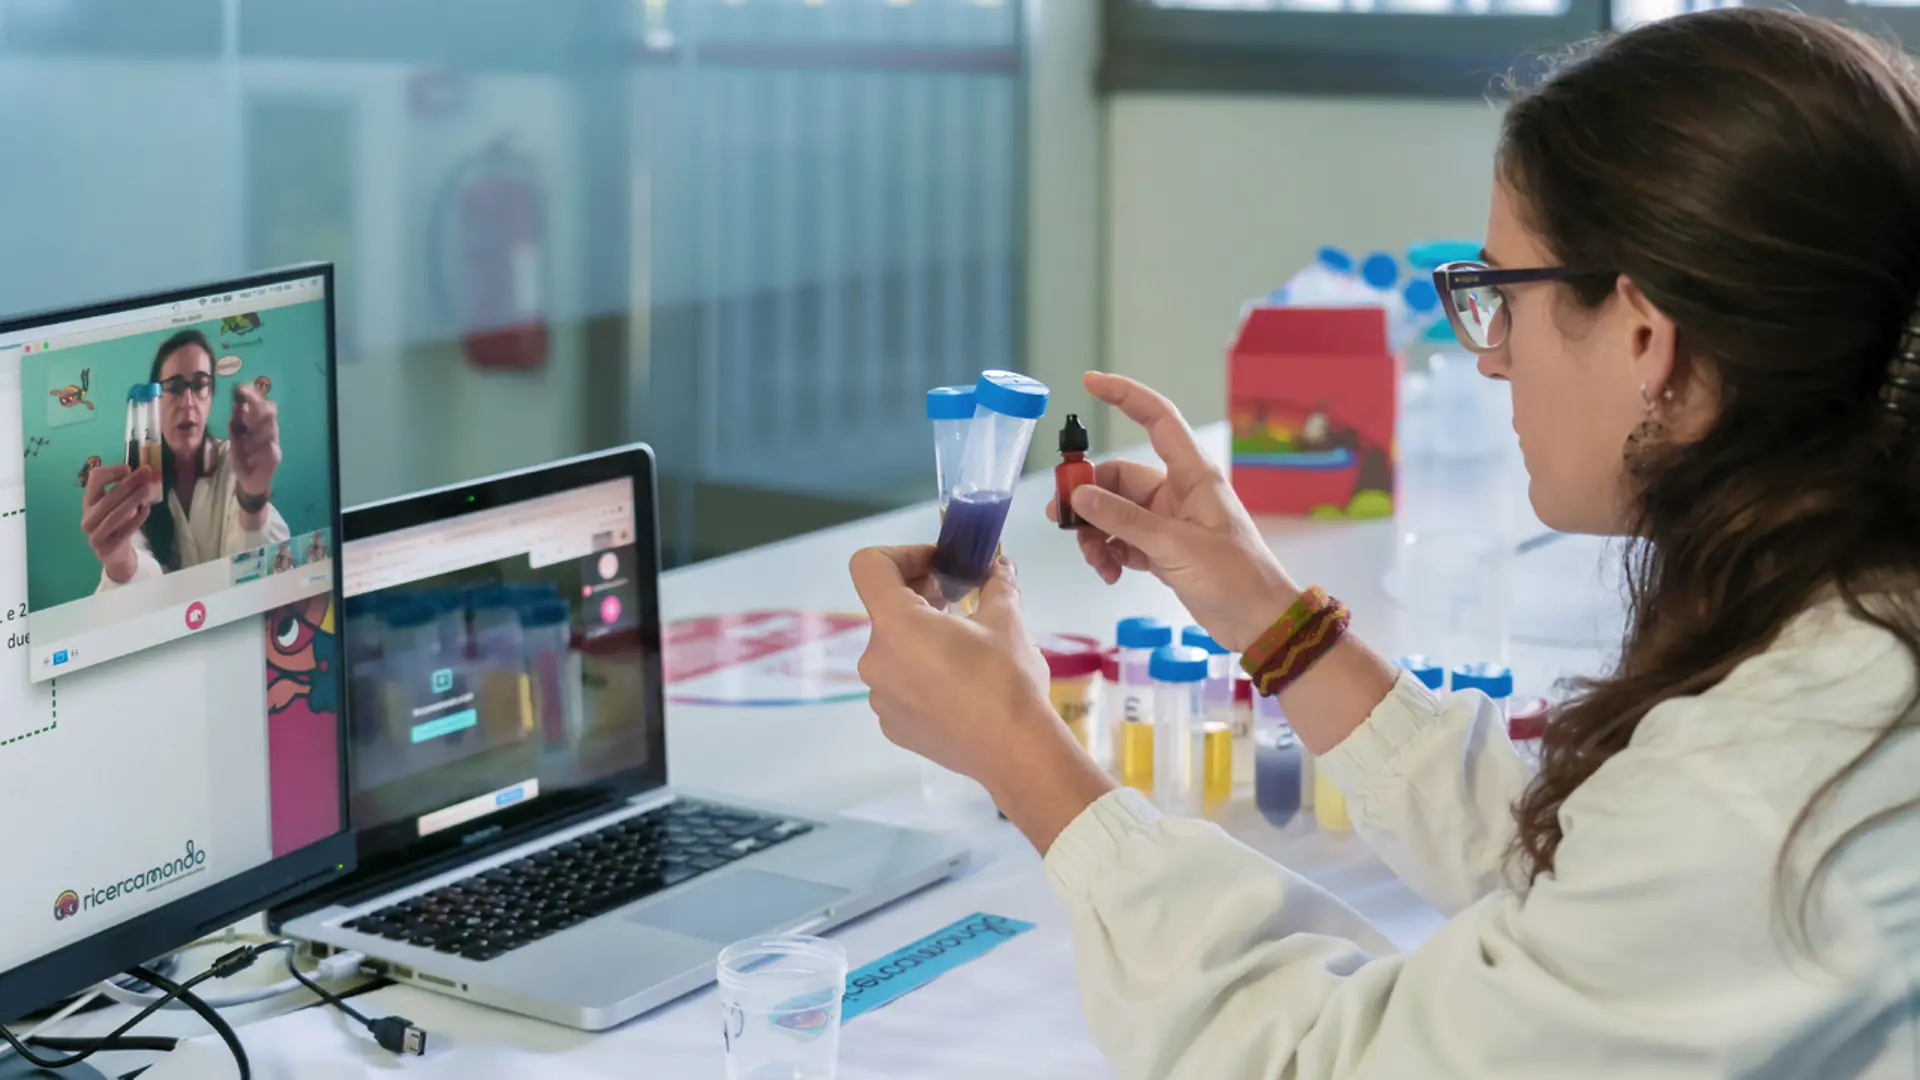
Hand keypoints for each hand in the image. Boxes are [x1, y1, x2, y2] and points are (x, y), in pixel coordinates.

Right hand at [81, 464, 151, 582]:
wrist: (114, 553)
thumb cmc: (117, 523)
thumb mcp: (116, 504)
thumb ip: (125, 489)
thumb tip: (144, 472)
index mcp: (88, 502)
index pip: (94, 480)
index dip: (111, 471)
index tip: (129, 468)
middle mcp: (88, 517)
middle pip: (108, 497)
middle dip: (129, 483)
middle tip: (147, 473)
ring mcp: (95, 534)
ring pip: (115, 514)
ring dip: (133, 499)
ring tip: (148, 489)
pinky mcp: (107, 547)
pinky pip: (124, 531)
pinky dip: (136, 519)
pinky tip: (146, 509)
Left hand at [228, 384, 280, 499]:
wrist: (249, 483)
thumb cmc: (243, 462)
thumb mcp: (234, 443)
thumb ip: (235, 427)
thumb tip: (235, 406)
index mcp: (257, 429)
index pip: (259, 409)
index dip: (252, 397)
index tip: (241, 388)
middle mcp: (268, 434)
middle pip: (268, 414)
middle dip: (257, 403)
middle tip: (245, 394)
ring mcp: (273, 445)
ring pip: (271, 428)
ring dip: (259, 426)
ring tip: (248, 428)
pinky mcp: (275, 458)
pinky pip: (271, 448)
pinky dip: (262, 448)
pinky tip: (254, 453)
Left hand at [852, 546, 1115, 850]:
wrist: (1015, 751)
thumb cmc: (1007, 679)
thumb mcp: (1007, 620)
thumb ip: (997, 583)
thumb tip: (1000, 564)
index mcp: (896, 624)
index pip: (869, 565)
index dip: (902, 554)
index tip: (938, 565)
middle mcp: (875, 659)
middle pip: (886, 610)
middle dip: (921, 597)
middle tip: (961, 601)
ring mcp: (880, 697)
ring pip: (894, 650)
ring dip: (922, 639)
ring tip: (964, 648)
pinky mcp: (892, 726)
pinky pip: (899, 686)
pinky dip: (922, 676)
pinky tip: (959, 686)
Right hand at [1050, 372, 1296, 652]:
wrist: (1259, 623)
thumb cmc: (1234, 577)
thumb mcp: (1175, 546)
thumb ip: (1123, 519)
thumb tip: (1078, 495)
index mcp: (1193, 475)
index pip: (1156, 419)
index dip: (1124, 395)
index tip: (1089, 382)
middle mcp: (1178, 492)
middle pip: (1118, 477)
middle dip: (1088, 498)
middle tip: (1062, 521)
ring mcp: (1168, 522)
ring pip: (1114, 512)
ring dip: (1095, 533)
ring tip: (1094, 561)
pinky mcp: (1162, 550)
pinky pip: (1122, 539)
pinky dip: (1109, 553)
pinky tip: (1108, 573)